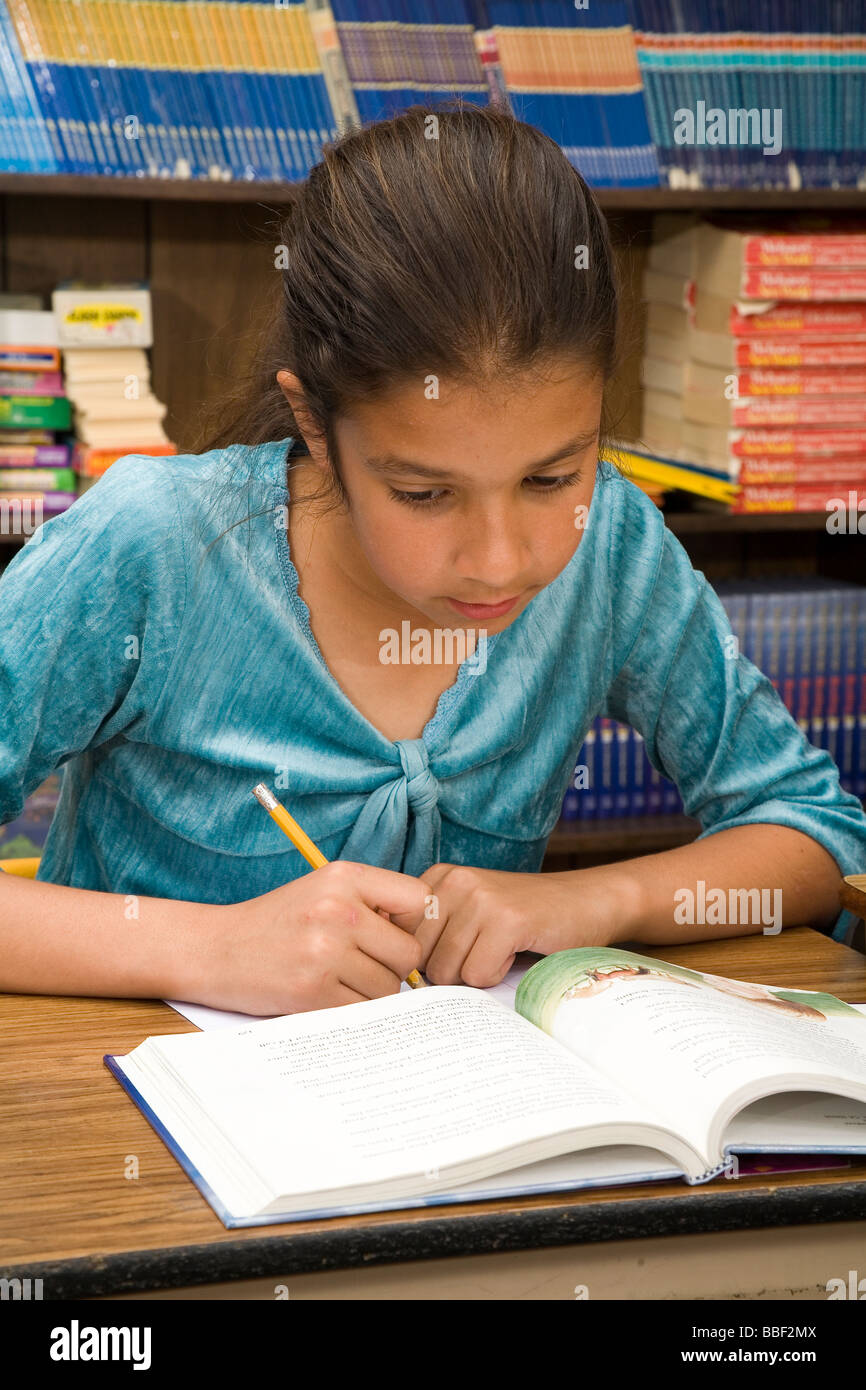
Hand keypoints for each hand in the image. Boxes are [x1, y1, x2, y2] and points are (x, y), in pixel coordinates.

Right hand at [194, 861, 428, 1014]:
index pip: (418, 899)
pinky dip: (349, 1011)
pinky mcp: (312, 991)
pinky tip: (324, 996)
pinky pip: (362, 1011)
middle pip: (408, 952)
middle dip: (392, 966)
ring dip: (370, 993)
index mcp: (344, 876)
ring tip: (337, 980)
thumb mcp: (323, 890)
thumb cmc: (277, 923)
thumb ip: (371, 903)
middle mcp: (338, 909)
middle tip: (361, 965)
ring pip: (389, 988)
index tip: (392, 934)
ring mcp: (325, 951)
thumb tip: (426, 932)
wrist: (215, 949)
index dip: (412, 923)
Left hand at [415, 864, 619, 986]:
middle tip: (486, 951)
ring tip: (502, 948)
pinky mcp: (506, 920)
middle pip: (421, 959)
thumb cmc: (526, 918)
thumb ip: (432, 933)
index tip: (459, 950)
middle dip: (452, 970)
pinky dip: (498, 976)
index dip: (427, 959)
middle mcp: (454, 881)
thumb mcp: (470, 913)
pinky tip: (517, 950)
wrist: (589, 901)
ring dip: (477, 974)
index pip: (399, 938)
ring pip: (447, 972)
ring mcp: (480, 898)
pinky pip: (478, 975)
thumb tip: (395, 977)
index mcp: (437, 877)